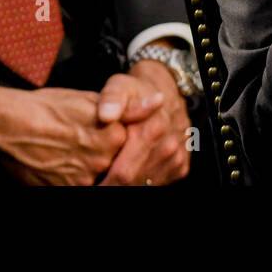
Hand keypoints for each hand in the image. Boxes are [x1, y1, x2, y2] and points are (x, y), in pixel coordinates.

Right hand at [0, 82, 160, 184]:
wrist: (5, 126)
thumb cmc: (47, 108)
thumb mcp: (89, 100)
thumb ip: (128, 108)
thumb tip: (158, 101)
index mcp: (112, 134)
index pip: (133, 144)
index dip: (120, 139)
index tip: (104, 135)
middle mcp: (100, 160)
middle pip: (117, 162)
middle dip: (107, 156)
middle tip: (83, 145)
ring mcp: (82, 179)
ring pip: (101, 177)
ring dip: (93, 168)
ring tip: (72, 153)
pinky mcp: (64, 190)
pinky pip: (82, 187)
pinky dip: (77, 178)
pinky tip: (64, 164)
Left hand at [96, 60, 191, 185]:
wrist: (167, 91)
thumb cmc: (136, 91)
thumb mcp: (120, 86)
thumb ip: (111, 98)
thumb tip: (106, 115)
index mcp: (153, 129)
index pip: (124, 173)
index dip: (104, 183)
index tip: (91, 182)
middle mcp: (169, 147)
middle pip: (133, 183)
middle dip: (112, 185)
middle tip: (96, 183)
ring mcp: (176, 158)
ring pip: (146, 185)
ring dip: (127, 184)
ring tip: (109, 176)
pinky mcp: (180, 165)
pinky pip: (158, 183)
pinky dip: (142, 182)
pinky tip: (130, 172)